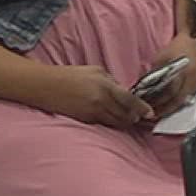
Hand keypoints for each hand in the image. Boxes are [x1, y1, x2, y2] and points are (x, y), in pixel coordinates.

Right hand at [33, 65, 153, 126]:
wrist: (45, 86)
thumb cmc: (71, 75)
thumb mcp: (96, 71)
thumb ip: (112, 82)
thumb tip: (124, 92)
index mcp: (105, 87)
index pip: (130, 101)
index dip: (142, 109)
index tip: (150, 113)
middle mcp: (100, 102)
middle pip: (125, 115)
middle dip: (135, 118)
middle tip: (143, 118)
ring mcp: (91, 113)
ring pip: (115, 122)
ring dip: (124, 122)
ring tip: (131, 120)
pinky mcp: (83, 120)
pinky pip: (103, 124)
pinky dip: (111, 122)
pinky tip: (114, 120)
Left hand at [141, 32, 195, 118]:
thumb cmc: (179, 46)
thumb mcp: (162, 56)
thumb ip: (154, 73)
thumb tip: (143, 87)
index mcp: (181, 71)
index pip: (169, 92)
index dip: (158, 102)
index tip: (147, 108)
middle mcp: (192, 78)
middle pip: (177, 100)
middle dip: (164, 109)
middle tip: (153, 115)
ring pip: (184, 100)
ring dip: (172, 107)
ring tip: (161, 112)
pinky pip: (190, 95)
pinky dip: (180, 101)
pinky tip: (172, 104)